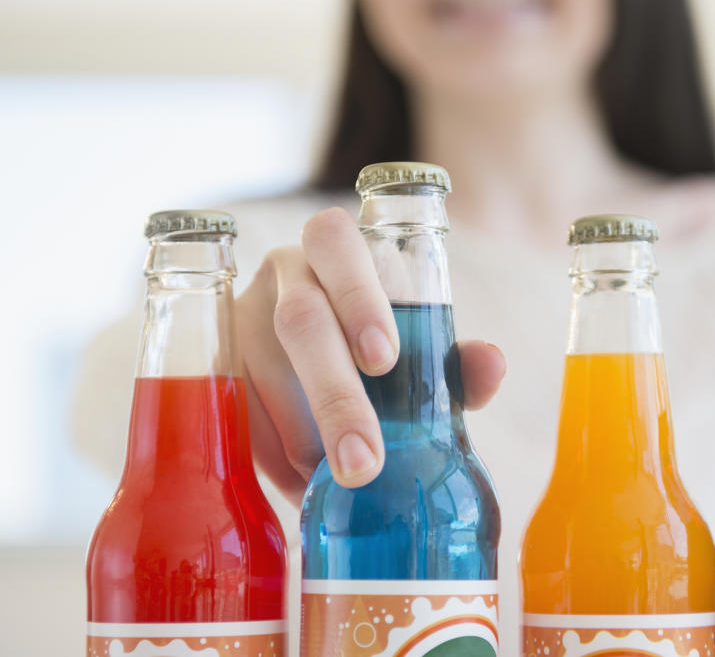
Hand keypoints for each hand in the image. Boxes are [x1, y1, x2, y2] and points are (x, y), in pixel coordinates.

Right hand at [235, 208, 505, 504]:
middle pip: (300, 321)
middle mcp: (282, 274)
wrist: (312, 363)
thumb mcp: (417, 351)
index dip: (358, 295)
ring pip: (260, 374)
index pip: (336, 241)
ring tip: (337, 482)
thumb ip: (453, 362)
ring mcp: (239, 317)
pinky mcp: (213, 366)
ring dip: (301, 437)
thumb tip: (492, 365)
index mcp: (337, 252)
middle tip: (363, 462)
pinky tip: (301, 482)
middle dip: (334, 395)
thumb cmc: (377, 349)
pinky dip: (271, 455)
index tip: (384, 359)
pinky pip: (233, 412)